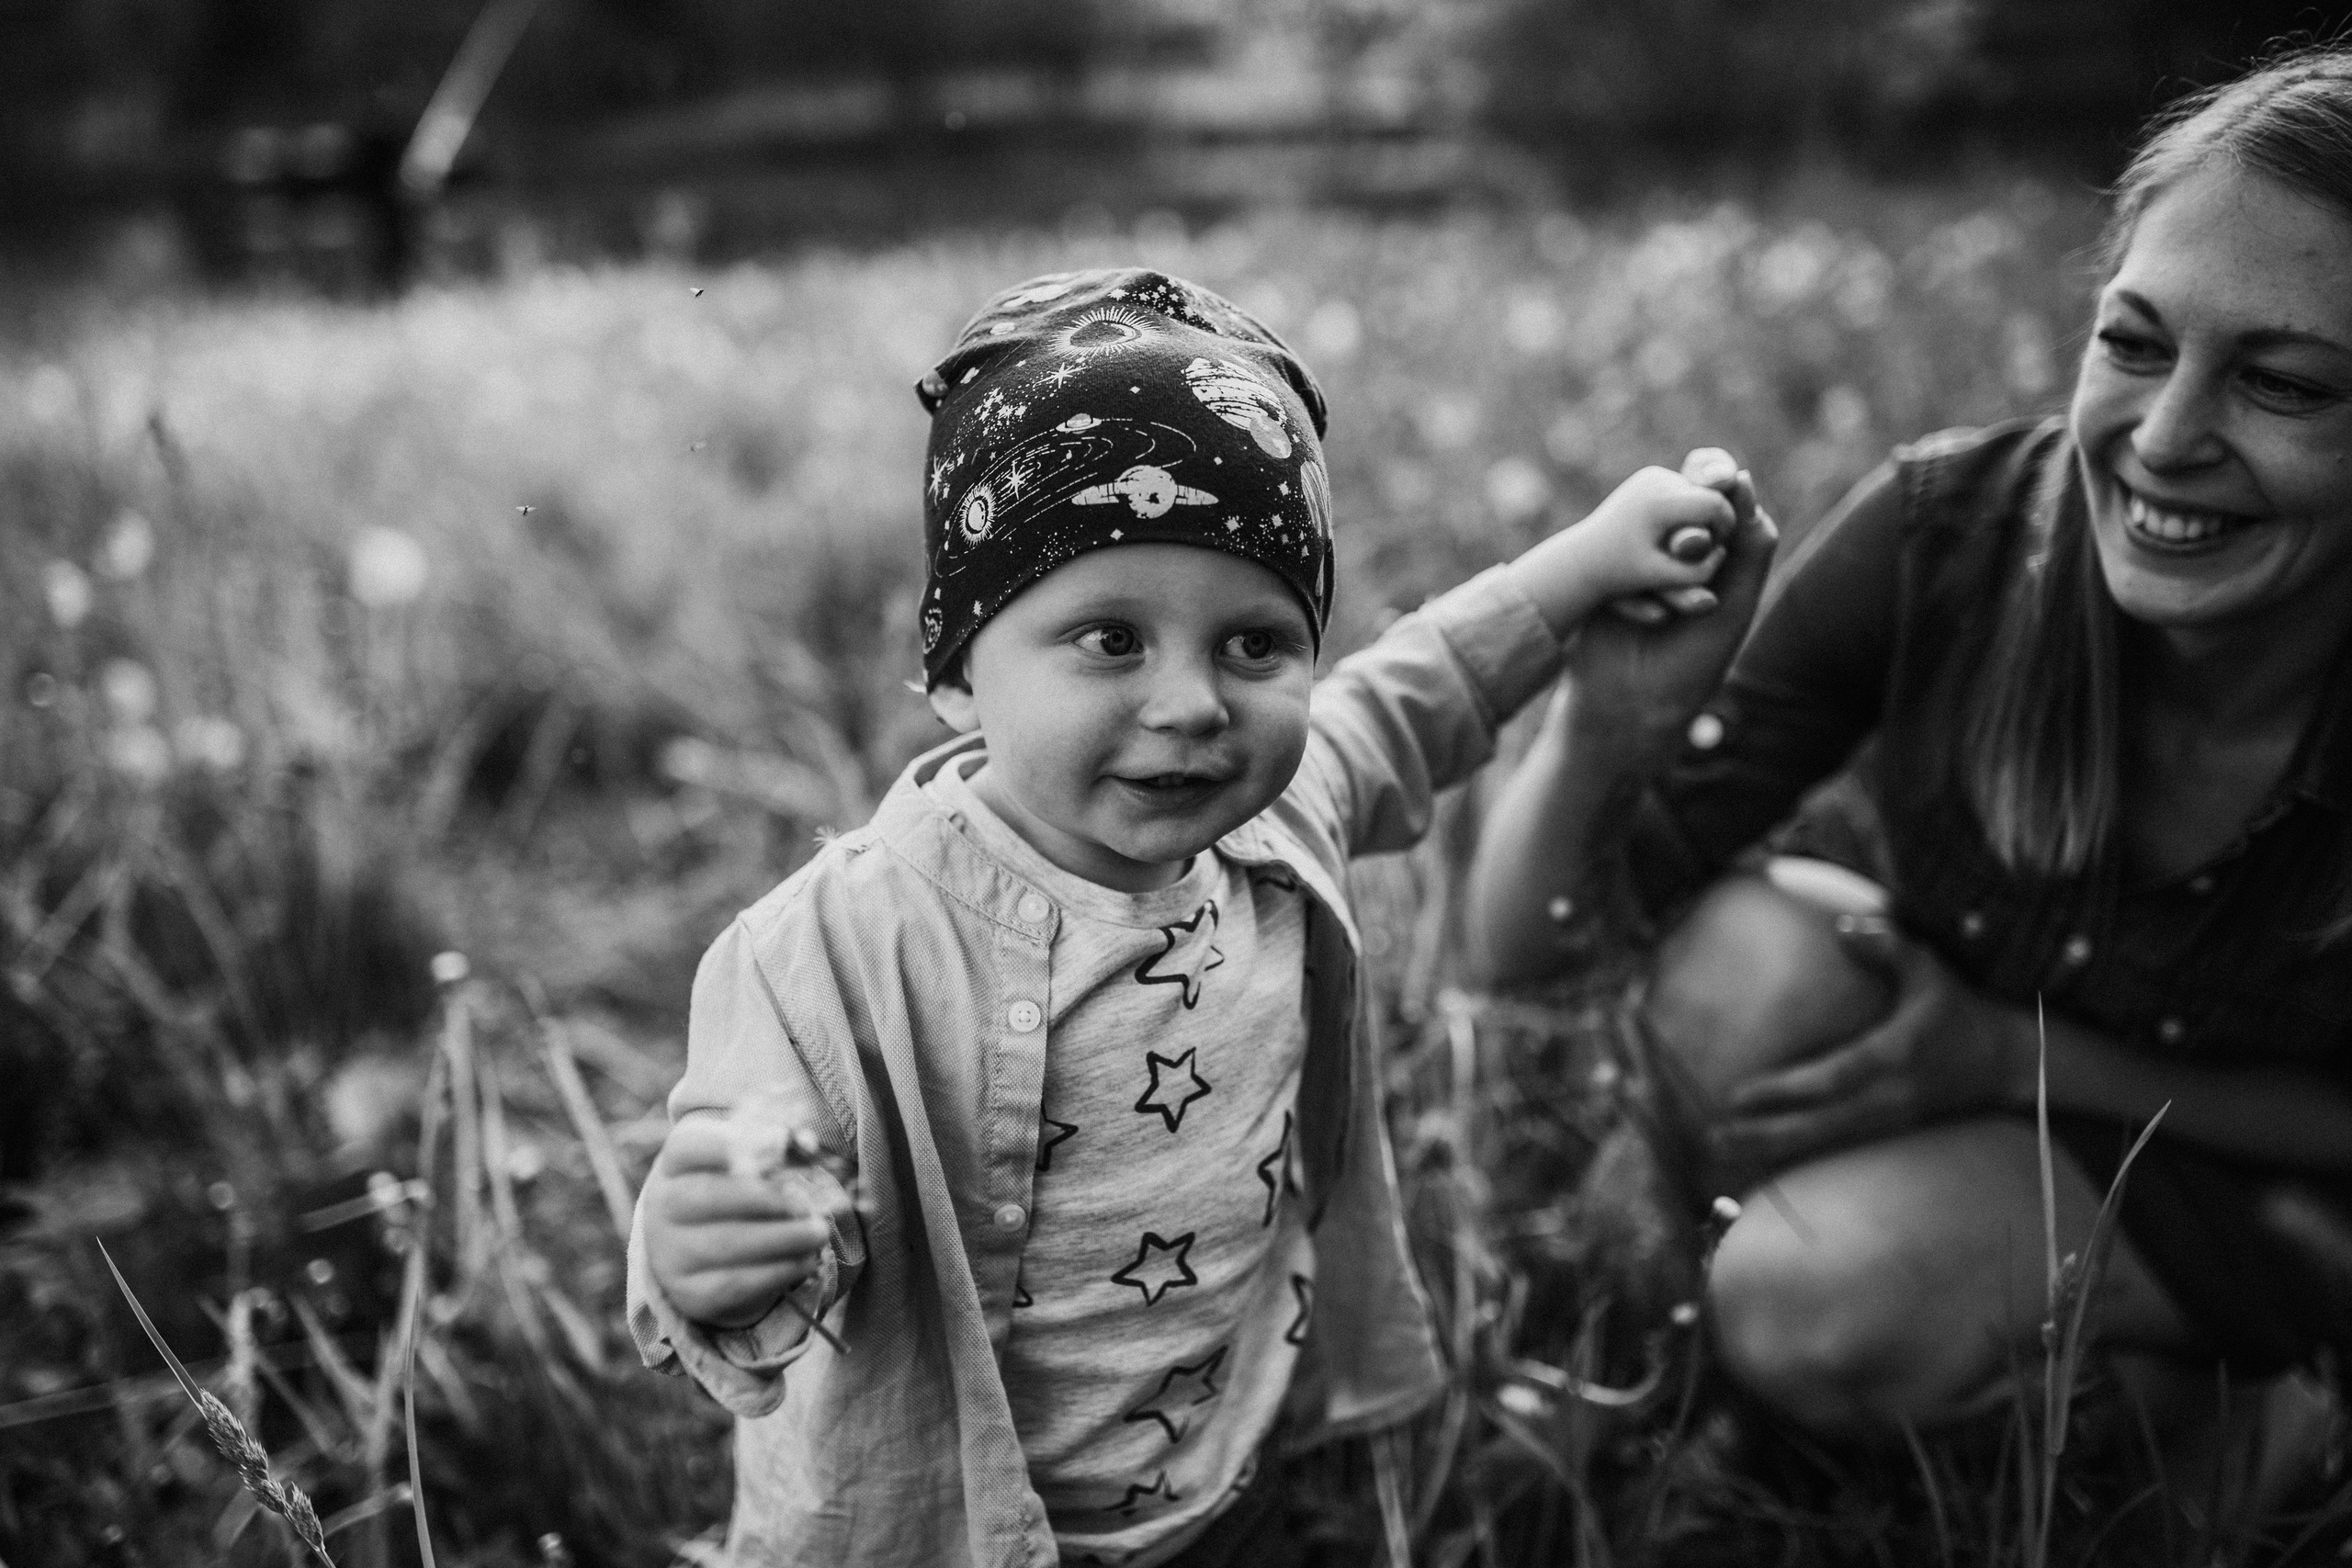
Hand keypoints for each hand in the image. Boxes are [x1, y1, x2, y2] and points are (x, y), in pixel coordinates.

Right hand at [643, 1113, 850, 1329]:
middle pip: (709, 1195)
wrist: (700, 1249)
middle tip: (807, 1203)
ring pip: (726, 1243)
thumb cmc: (733, 1189)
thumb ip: (775, 1144)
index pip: (688, 1145)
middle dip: (767, 1198)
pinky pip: (735, 1284)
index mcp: (674, 1162)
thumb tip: (805, 1143)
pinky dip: (778, 1271)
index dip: (731, 1142)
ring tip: (818, 1232)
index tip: (780, 1143)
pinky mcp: (689, 1292)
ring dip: (783, 1237)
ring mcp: (669, 1252)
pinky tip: (805, 1260)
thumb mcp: (746, 1159)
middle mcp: (661, 1205)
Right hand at [1560, 448, 1777, 750]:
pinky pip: (1619, 567)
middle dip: (1691, 535)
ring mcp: (1639, 569)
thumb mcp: (1735, 601)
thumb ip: (1748, 543)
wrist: (1638, 706)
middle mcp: (1677, 558)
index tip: (1719, 494)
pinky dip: (1638, 592)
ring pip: (1651, 540)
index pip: (1722, 503)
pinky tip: (1651, 622)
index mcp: (1719, 558)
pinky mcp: (1607, 582)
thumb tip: (1743, 476)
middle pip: (1683, 514)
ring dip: (1667, 573)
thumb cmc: (1695, 660)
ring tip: (1676, 614)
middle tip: (1691, 548)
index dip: (1720, 494)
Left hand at [1711, 915, 2026, 1172]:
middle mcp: (1889, 1097)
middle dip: (1764, 1134)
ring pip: (1824, 1143)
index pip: (1833, 1078)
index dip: (1786, 1090)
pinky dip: (1797, 1155)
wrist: (2007, 1062)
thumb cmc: (1958, 1008)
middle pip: (1820, 1124)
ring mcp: (1890, 1121)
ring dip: (1772, 1149)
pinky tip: (1759, 1159)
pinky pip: (1837, 1149)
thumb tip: (1843, 926)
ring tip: (1721, 1152)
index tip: (1739, 1094)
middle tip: (1712, 1138)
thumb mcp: (1929, 967)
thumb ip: (1887, 944)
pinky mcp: (1890, 1132)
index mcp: (1895, 1056)